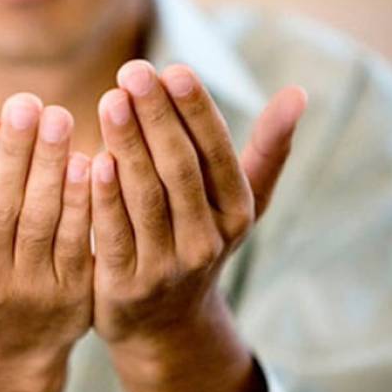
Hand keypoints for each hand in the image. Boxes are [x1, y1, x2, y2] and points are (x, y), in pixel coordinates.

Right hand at [0, 93, 92, 391]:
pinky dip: (82, 200)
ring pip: (41, 219)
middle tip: (28, 103)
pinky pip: (77, 240)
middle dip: (14, 152)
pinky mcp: (70, 294)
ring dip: (50, 166)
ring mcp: (28, 290)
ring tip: (59, 118)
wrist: (8, 345)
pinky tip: (87, 161)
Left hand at [91, 59, 306, 391]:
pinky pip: (113, 232)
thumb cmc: (197, 241)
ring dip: (128, 145)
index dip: (196, 110)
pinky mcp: (126, 284)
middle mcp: (207, 239)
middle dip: (156, 116)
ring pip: (147, 196)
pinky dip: (105, 196)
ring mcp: (167, 265)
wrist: (164, 323)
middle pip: (180, 168)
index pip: (217, 152)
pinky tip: (92, 159)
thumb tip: (298, 94)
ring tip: (111, 100)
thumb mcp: (237, 204)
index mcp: (236, 212)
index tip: (173, 68)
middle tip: (131, 72)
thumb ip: (265, 151)